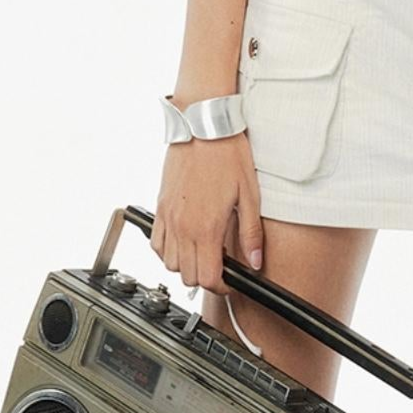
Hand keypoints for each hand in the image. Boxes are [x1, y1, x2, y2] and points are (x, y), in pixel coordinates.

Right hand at [151, 131, 262, 293]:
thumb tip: (256, 261)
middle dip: (206, 278)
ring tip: (203, 255)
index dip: (222, 287)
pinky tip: (183, 244)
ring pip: (169, 264)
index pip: (209, 278)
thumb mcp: (249, 196)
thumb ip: (251, 233)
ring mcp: (168, 217)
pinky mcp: (160, 207)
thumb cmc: (226, 154)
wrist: (202, 126)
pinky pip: (156, 243)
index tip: (231, 280)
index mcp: (207, 227)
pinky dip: (167, 251)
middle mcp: (183, 226)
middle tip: (220, 267)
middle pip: (188, 276)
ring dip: (186, 266)